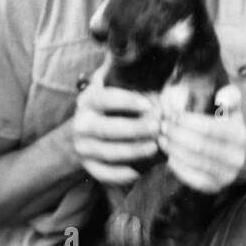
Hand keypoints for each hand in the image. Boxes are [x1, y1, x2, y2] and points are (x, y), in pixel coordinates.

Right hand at [72, 63, 159, 185]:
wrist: (84, 134)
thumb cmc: (111, 109)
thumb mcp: (115, 90)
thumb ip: (132, 81)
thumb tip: (164, 70)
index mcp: (88, 100)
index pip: (104, 98)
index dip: (125, 101)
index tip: (147, 104)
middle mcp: (81, 123)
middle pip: (107, 128)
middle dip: (134, 129)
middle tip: (157, 127)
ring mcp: (83, 146)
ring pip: (108, 152)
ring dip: (134, 151)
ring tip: (155, 147)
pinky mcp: (87, 166)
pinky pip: (103, 174)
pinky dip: (121, 175)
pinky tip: (138, 171)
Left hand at [157, 84, 245, 193]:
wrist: (243, 160)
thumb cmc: (230, 130)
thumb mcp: (233, 112)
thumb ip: (230, 97)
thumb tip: (221, 96)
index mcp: (239, 136)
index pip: (209, 128)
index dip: (187, 122)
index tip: (172, 115)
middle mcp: (235, 158)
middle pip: (199, 146)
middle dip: (176, 135)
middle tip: (162, 127)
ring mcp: (226, 175)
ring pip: (194, 162)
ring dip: (174, 150)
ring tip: (162, 139)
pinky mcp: (215, 187)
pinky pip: (192, 179)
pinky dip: (178, 167)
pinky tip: (169, 156)